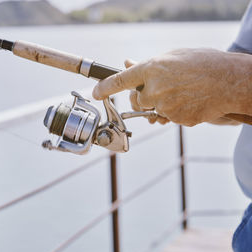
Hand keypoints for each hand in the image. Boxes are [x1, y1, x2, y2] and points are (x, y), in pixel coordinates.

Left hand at [93, 48, 251, 125]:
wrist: (231, 81)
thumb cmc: (203, 64)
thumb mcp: (173, 56)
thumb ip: (148, 65)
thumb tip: (128, 64)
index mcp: (152, 69)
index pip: (120, 81)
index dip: (105, 88)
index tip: (96, 93)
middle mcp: (155, 89)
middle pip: (136, 101)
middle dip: (143, 98)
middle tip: (157, 90)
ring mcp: (166, 107)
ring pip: (153, 111)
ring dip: (161, 105)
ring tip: (180, 93)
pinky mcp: (177, 119)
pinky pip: (169, 118)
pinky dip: (176, 112)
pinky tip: (188, 100)